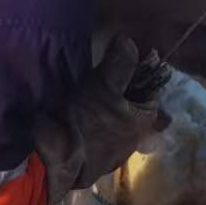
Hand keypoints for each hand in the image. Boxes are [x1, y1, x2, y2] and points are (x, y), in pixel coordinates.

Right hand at [34, 38, 169, 204]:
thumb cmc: (86, 122)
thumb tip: (129, 41)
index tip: (123, 65)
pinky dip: (89, 128)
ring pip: (113, 126)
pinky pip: (95, 138)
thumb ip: (119, 63)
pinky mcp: (90, 163)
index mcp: (143, 123)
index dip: (139, 77)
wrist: (54, 162)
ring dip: (104, 114)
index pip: (151, 93)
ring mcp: (112, 156)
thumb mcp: (103, 85)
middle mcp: (132, 142)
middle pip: (131, 110)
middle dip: (120, 96)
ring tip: (86, 99)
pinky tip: (75, 120)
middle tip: (103, 81)